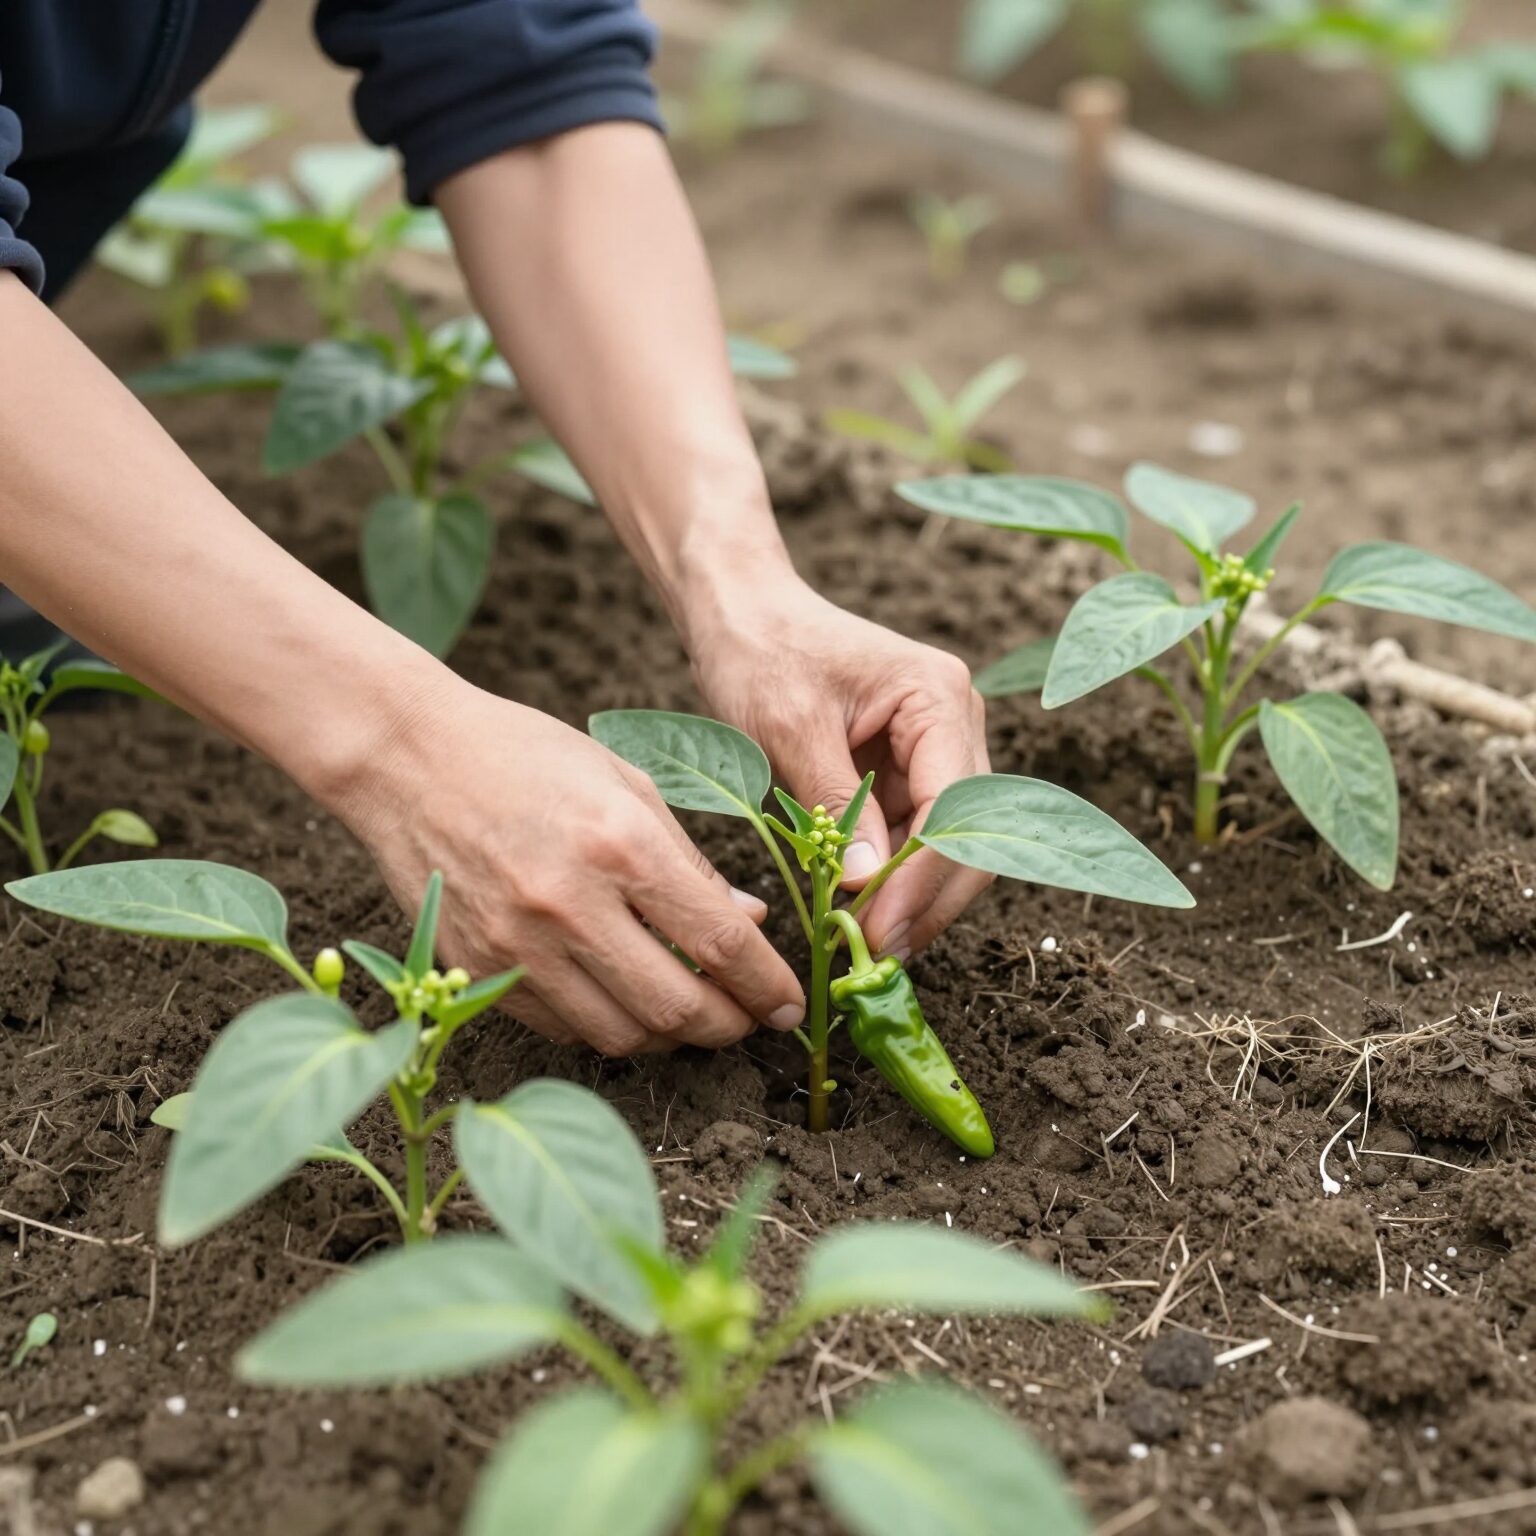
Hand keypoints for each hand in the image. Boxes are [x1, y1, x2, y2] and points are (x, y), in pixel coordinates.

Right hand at [336, 682, 805, 1054]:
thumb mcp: (628, 785)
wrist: (407, 758)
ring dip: (671, 1037)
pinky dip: (608, 1027)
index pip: (720, 943)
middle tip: (747, 1020)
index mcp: (620, 844)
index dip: (768, 986)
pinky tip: (625, 1002)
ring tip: (691, 1013)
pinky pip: (563, 1030)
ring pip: (621, 1035)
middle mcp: (569, 904)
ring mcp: (516, 946)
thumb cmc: (527, 757)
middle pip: (676, 1008)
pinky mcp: (477, 970)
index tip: (790, 1005)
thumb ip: (691, 864)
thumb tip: (750, 923)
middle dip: (729, 1026)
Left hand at [688, 576, 992, 957]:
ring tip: (865, 944)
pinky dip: (893, 878)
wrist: (744, 614)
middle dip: (928, 899)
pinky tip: (860, 912)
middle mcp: (954, 721)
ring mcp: (938, 748)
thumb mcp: (789, 728)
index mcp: (937, 696)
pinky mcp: (911, 771)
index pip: (955, 806)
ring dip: (913, 896)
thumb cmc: (761, 653)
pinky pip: (916, 838)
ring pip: (950, 845)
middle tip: (876, 954)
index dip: (922, 879)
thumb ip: (835, 805)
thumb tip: (865, 885)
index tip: (880, 931)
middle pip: (969, 834)